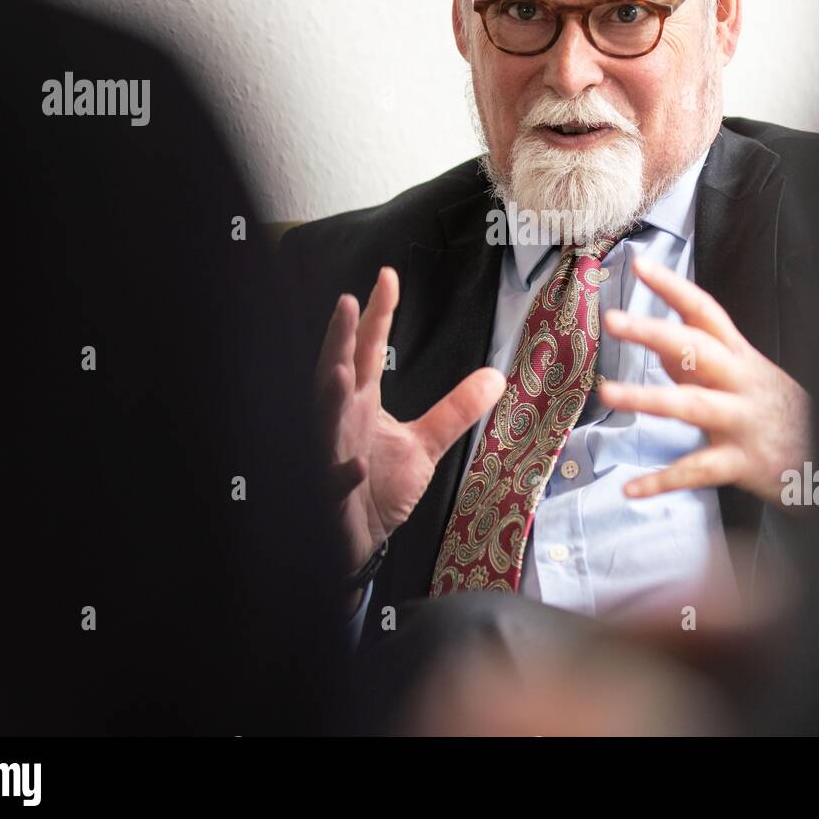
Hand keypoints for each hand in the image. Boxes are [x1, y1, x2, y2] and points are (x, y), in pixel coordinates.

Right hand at [316, 267, 505, 584]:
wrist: (353, 541)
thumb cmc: (375, 488)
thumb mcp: (423, 445)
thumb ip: (455, 409)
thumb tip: (496, 377)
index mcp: (360, 403)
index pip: (368, 351)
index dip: (377, 315)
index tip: (387, 277)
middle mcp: (341, 421)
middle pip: (337, 374)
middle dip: (340, 342)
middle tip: (347, 304)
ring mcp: (329, 456)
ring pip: (323, 422)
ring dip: (329, 398)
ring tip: (340, 371)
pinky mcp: (329, 495)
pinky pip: (331, 484)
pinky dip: (340, 476)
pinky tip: (354, 468)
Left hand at [597, 255, 810, 504]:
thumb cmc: (782, 414)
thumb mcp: (749, 379)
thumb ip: (703, 363)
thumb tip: (661, 346)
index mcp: (741, 358)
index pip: (706, 312)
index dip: (673, 287)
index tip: (640, 263)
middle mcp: (742, 383)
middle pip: (697, 349)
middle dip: (654, 331)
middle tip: (612, 319)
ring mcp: (743, 422)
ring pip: (692, 405)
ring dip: (648, 398)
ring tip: (607, 393)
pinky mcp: (744, 463)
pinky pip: (698, 471)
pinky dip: (662, 482)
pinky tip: (631, 488)